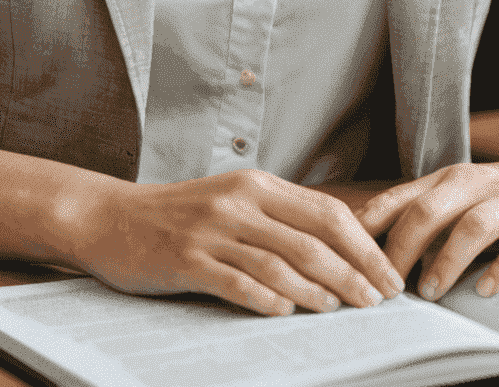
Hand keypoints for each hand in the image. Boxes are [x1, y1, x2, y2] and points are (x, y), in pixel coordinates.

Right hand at [67, 167, 406, 317]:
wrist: (111, 218)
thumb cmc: (179, 215)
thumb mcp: (232, 203)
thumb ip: (276, 219)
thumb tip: (336, 252)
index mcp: (256, 184)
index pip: (326, 212)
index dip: (363, 245)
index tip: (387, 273)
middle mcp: (239, 202)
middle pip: (312, 240)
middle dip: (353, 273)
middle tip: (379, 301)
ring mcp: (212, 231)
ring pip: (281, 263)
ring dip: (318, 291)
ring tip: (343, 310)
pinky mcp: (187, 260)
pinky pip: (238, 282)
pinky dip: (268, 299)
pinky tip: (287, 312)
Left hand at [357, 136, 498, 301]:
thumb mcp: (461, 199)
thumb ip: (424, 220)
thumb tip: (373, 256)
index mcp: (448, 180)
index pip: (400, 198)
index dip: (373, 228)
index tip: (350, 258)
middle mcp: (476, 184)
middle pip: (429, 210)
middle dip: (404, 248)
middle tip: (388, 286)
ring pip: (472, 225)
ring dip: (447, 261)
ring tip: (430, 292)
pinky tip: (485, 290)